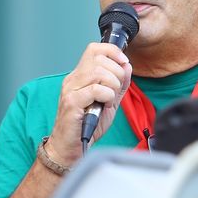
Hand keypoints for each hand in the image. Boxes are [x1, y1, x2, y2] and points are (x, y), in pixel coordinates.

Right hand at [48, 42, 132, 167]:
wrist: (70, 148)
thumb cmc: (87, 127)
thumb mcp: (109, 102)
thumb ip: (118, 84)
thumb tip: (126, 65)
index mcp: (80, 76)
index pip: (94, 49)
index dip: (112, 52)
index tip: (123, 63)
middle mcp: (73, 79)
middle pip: (99, 58)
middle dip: (117, 73)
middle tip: (115, 90)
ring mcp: (70, 89)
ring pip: (99, 72)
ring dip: (112, 85)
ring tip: (109, 99)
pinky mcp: (71, 102)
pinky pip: (96, 89)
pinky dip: (107, 96)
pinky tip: (104, 105)